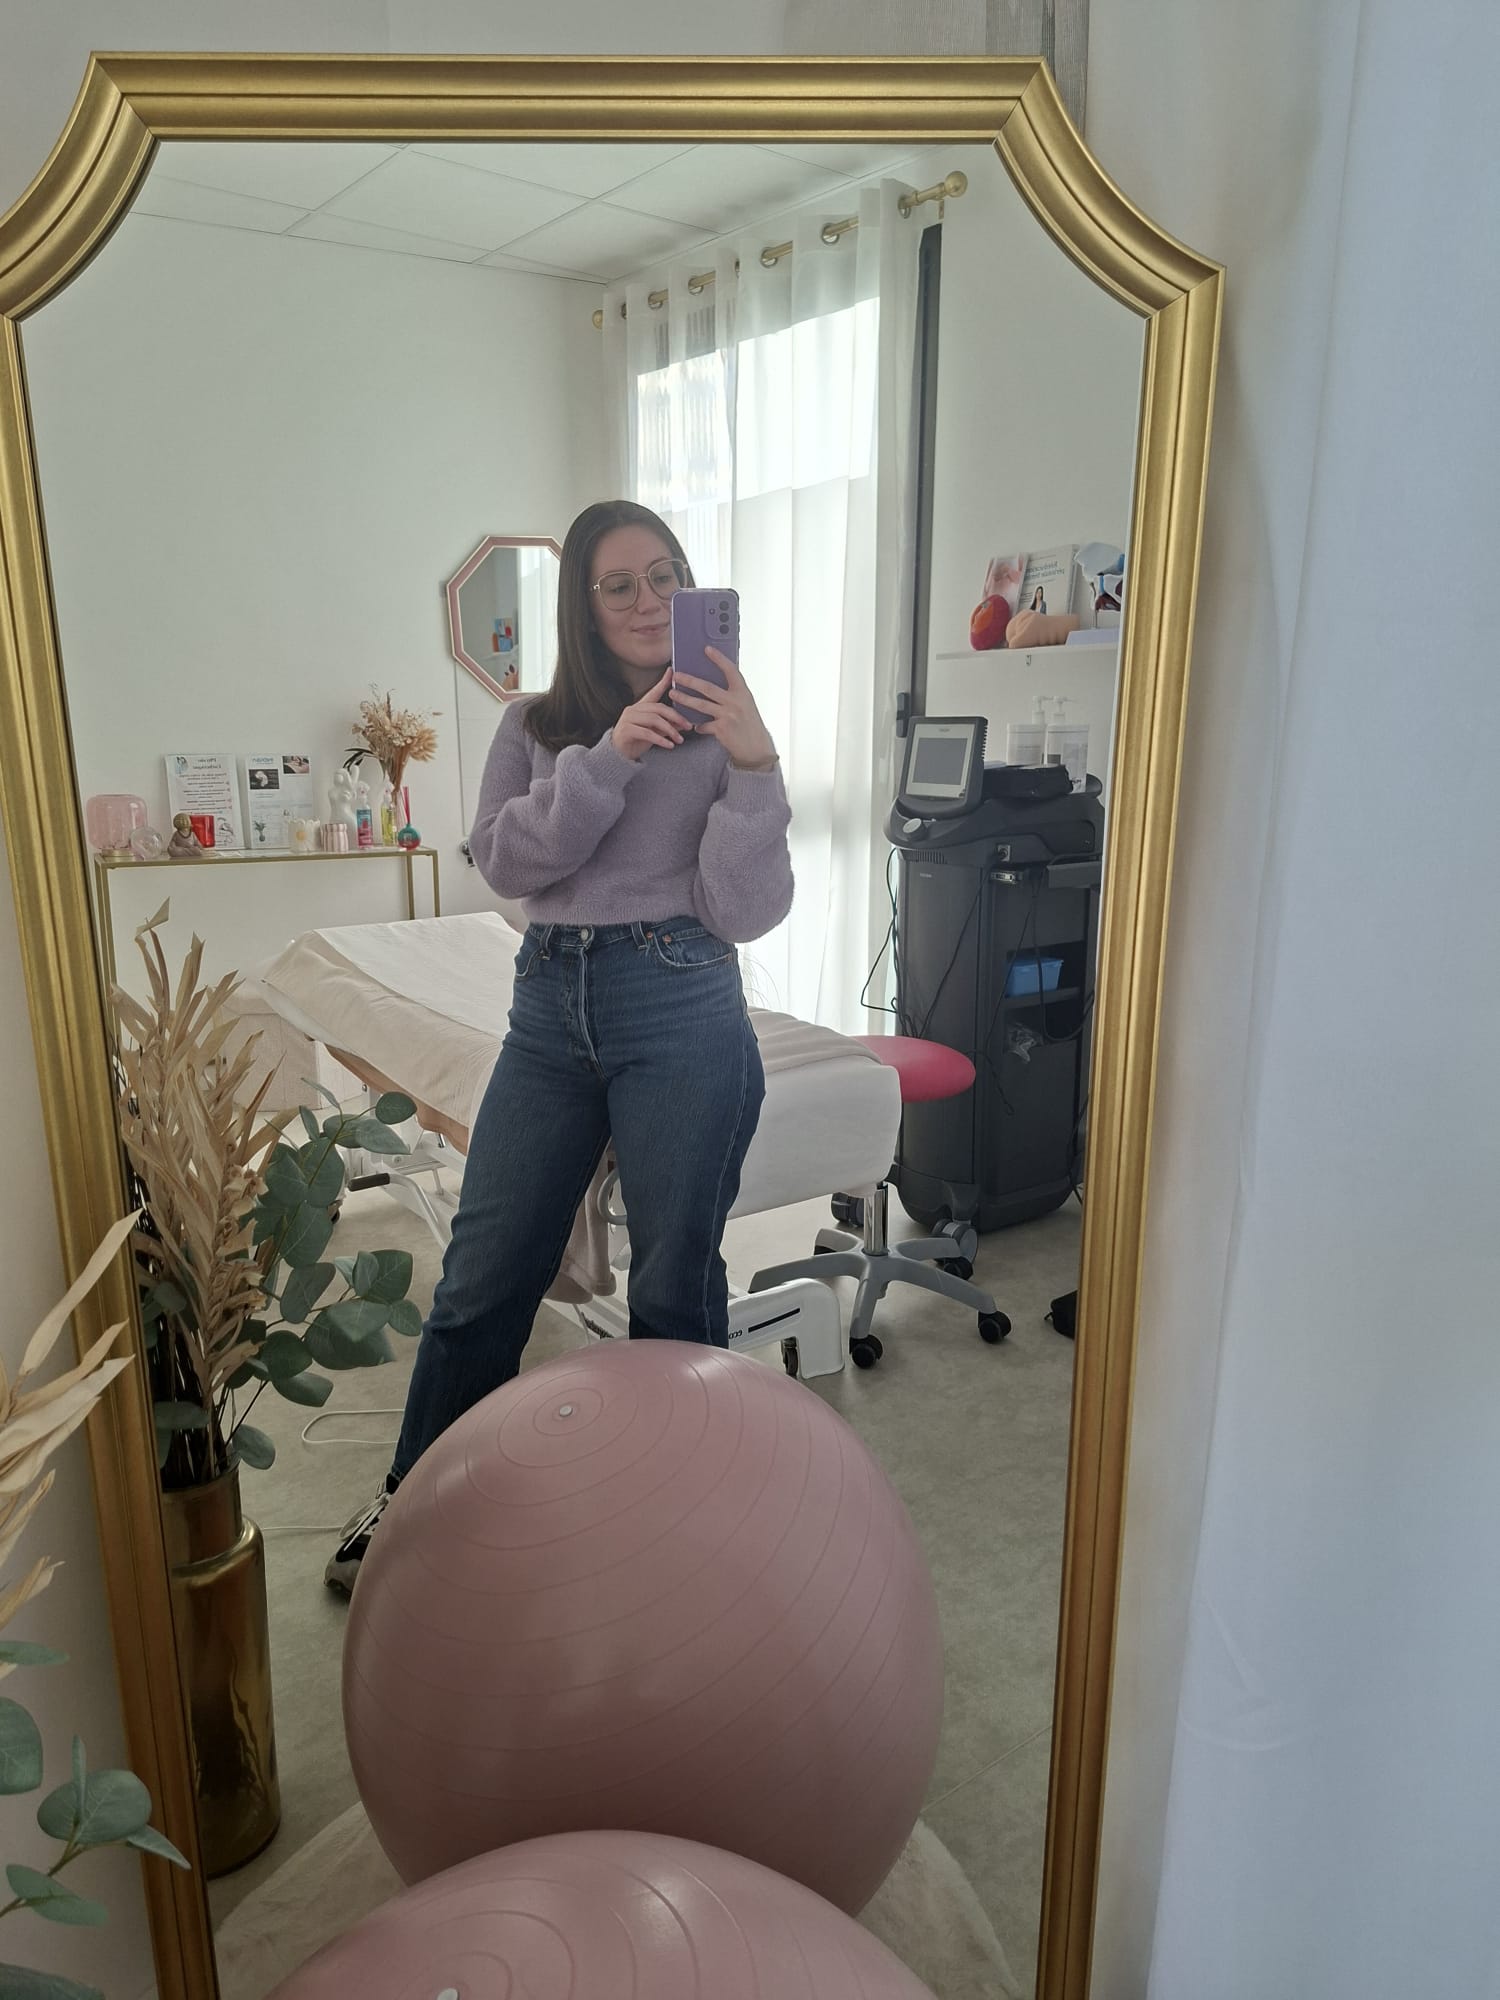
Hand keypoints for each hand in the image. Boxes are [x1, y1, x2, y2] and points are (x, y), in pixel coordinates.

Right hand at [611, 670, 687, 760]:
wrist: (618, 755)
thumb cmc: (637, 741)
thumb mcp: (655, 732)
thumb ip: (667, 725)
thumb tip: (683, 724)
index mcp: (641, 707)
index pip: (653, 692)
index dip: (663, 682)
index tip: (672, 671)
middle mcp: (633, 709)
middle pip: (659, 708)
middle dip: (676, 717)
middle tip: (688, 726)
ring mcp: (628, 719)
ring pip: (654, 720)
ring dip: (670, 730)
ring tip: (680, 740)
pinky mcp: (626, 730)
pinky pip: (647, 733)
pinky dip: (660, 740)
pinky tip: (669, 745)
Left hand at [672, 651, 777, 769]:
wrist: (756, 748)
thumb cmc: (750, 725)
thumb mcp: (746, 705)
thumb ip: (732, 695)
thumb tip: (712, 686)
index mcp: (743, 693)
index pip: (730, 671)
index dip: (719, 659)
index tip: (707, 649)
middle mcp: (736, 702)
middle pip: (707, 688)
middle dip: (689, 681)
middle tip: (676, 675)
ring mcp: (728, 715)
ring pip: (700, 705)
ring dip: (684, 699)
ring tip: (673, 694)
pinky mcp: (721, 729)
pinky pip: (703, 725)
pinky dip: (697, 725)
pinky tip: (694, 726)